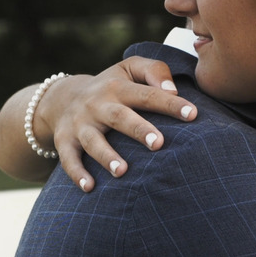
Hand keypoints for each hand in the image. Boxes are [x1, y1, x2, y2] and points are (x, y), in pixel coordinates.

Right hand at [38, 56, 196, 191]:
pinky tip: (89, 187)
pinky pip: (68, 159)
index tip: (193, 115)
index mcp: (118, 87)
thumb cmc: (111, 87)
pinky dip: (77, 173)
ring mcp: (80, 124)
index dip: (170, 104)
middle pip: (119, 117)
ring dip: (106, 156)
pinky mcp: (64, 141)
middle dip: (138, 129)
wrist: (62, 98)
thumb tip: (173, 90)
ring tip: (122, 171)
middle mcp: (98, 104)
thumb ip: (155, 71)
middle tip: (158, 143)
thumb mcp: (130, 69)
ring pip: (93, 140)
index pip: (148, 95)